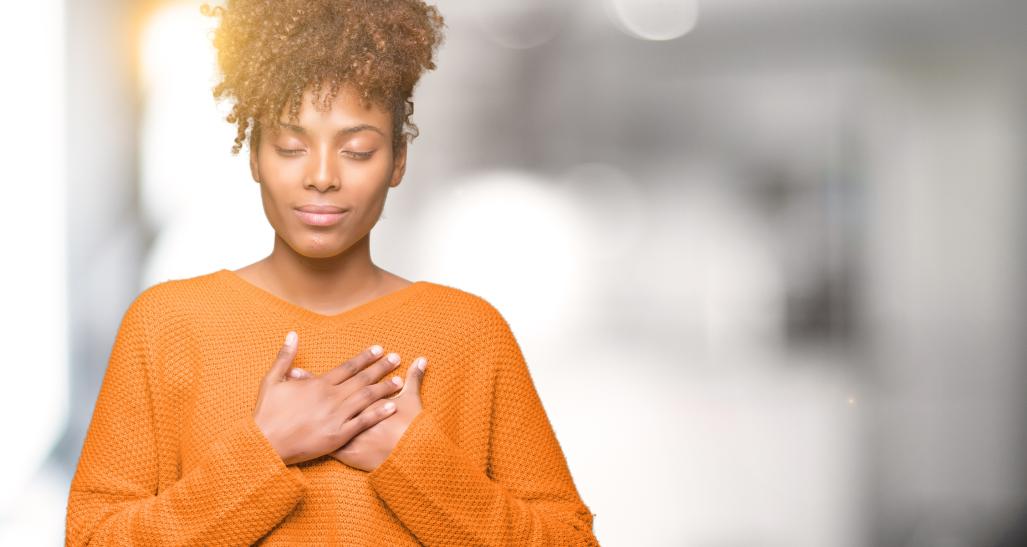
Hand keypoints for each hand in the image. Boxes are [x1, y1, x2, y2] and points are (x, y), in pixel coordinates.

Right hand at [252, 331, 403, 464]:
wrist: (265, 445)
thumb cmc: (266, 414)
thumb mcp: (271, 381)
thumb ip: (285, 357)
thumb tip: (292, 334)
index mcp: (317, 384)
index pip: (347, 367)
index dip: (365, 357)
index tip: (379, 349)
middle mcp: (330, 397)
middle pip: (361, 379)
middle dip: (381, 368)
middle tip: (396, 358)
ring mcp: (336, 416)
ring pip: (366, 398)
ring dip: (384, 388)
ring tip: (399, 381)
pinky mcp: (338, 435)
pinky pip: (363, 422)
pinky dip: (378, 413)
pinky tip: (392, 406)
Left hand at [290, 354, 427, 471]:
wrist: (410, 453)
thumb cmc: (411, 426)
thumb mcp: (413, 399)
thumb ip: (414, 378)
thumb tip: (423, 359)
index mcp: (356, 400)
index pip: (330, 388)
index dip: (311, 380)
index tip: (295, 372)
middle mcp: (346, 414)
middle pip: (318, 403)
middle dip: (299, 396)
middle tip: (280, 387)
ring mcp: (344, 433)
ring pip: (317, 423)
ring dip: (301, 414)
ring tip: (284, 409)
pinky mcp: (345, 450)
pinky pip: (324, 444)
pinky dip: (309, 438)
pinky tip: (296, 436)